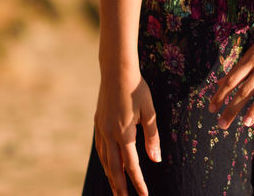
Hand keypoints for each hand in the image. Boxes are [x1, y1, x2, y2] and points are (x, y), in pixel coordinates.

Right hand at [93, 68, 161, 195]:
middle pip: (114, 168)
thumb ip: (152, 137)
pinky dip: (104, 161)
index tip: (144, 195)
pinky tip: (107, 165)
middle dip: (120, 186)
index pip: (132, 165)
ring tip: (115, 189)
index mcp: (124, 133)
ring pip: (104, 160)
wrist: (116, 70)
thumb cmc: (137, 89)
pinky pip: (100, 148)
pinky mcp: (97, 122)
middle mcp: (109, 134)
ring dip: (110, 176)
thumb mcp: (149, 112)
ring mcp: (101, 128)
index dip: (138, 182)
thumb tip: (156, 160)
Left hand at [208, 13, 253, 129]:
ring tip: (246, 124)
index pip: (232, 80)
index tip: (211, 109)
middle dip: (232, 108)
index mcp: (251, 59)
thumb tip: (221, 82)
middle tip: (222, 125)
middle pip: (245, 90)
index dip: (221, 95)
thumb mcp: (253, 51)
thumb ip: (239, 69)